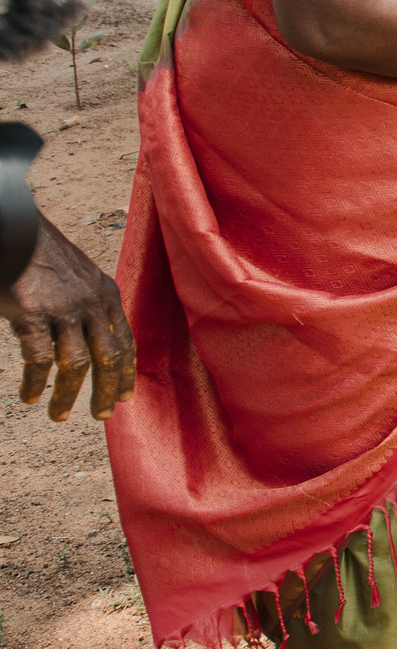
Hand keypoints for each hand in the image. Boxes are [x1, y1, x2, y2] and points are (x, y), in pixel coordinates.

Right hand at [9, 215, 133, 420]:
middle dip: (107, 390)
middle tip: (103, 415)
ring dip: (68, 396)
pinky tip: (29, 396)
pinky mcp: (35, 316)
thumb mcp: (78, 278)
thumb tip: (91, 336)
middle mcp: (93, 305)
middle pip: (109, 358)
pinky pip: (41, 360)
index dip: (126, 371)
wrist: (17, 232)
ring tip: (58, 416)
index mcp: (106, 295)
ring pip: (77, 366)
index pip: (126, 341)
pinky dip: (36, 383)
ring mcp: (65, 311)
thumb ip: (89, 303)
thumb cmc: (42, 256)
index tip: (125, 395)